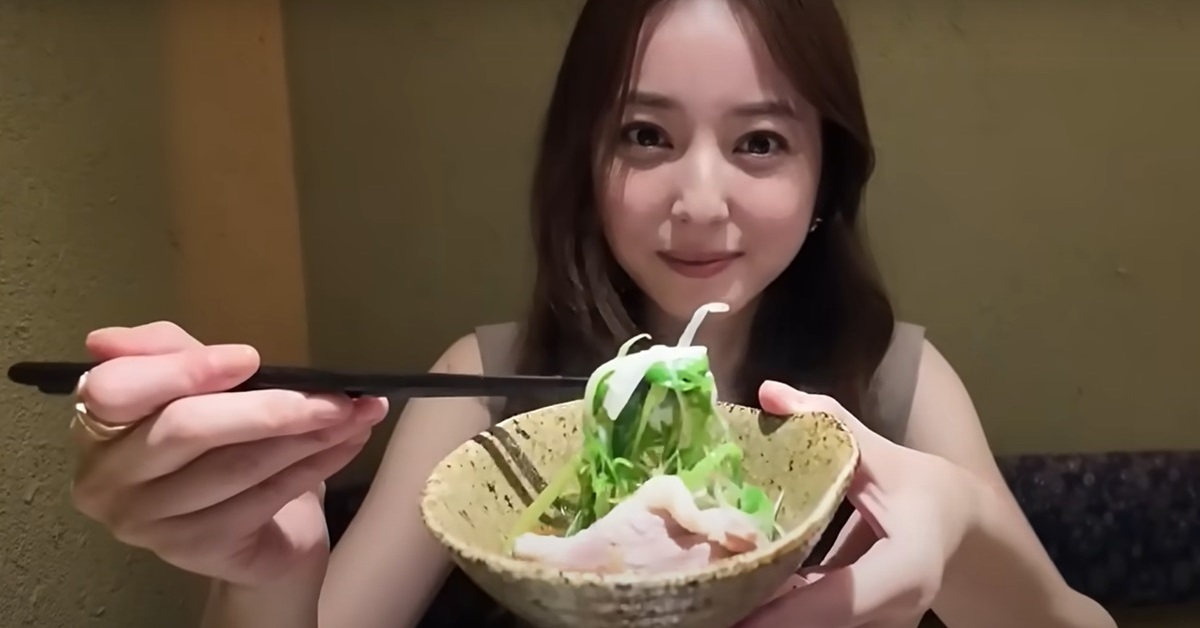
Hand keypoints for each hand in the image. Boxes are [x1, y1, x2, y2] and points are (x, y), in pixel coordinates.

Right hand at [69, 322, 387, 586]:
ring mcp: (146, 522)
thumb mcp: (200, 389)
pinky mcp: (193, 550)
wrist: (256, 535)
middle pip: (186, 427)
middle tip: (336, 394)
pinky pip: (264, 497)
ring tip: (356, 413)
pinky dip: (316, 465)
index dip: (183, 369)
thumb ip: (169, 354)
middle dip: (270, 406)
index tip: (250, 358)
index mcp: (94, 424)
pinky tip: (348, 443)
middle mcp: (106, 479)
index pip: (115, 389)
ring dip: (308, 435)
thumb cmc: (223, 448)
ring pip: (236, 464)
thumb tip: (108, 339)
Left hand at [736, 380, 983, 627]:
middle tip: (707, 604)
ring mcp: (882, 623)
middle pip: (822, 623)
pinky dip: (782, 608)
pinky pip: (819, 620)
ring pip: (819, 626)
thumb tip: (770, 391)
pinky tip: (738, 591)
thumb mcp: (882, 453)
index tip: (740, 618)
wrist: (961, 526)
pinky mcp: (866, 624)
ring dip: (768, 614)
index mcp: (906, 567)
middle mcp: (895, 607)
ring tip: (712, 601)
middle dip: (764, 616)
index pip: (842, 597)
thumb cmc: (924, 488)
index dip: (789, 612)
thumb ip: (829, 422)